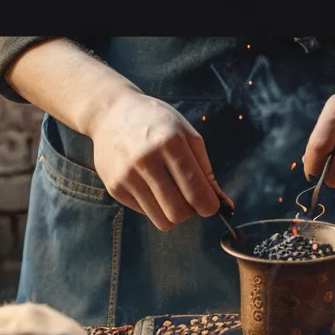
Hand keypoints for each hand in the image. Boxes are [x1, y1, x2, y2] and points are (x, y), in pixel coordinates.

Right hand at [87, 91, 229, 230]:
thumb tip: (224, 203)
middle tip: (189, 199)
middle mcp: (146, 160)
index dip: (209, 206)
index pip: (196, 192)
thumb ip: (205, 169)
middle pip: (178, 213)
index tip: (210, 205)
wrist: (110, 113)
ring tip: (171, 194)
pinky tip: (149, 185)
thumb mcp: (186, 133)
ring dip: (172, 213)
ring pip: (161, 220)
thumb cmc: (156, 122)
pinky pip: (144, 213)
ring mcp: (127, 175)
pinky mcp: (114, 187)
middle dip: (190, 212)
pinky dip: (153, 206)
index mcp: (170, 143)